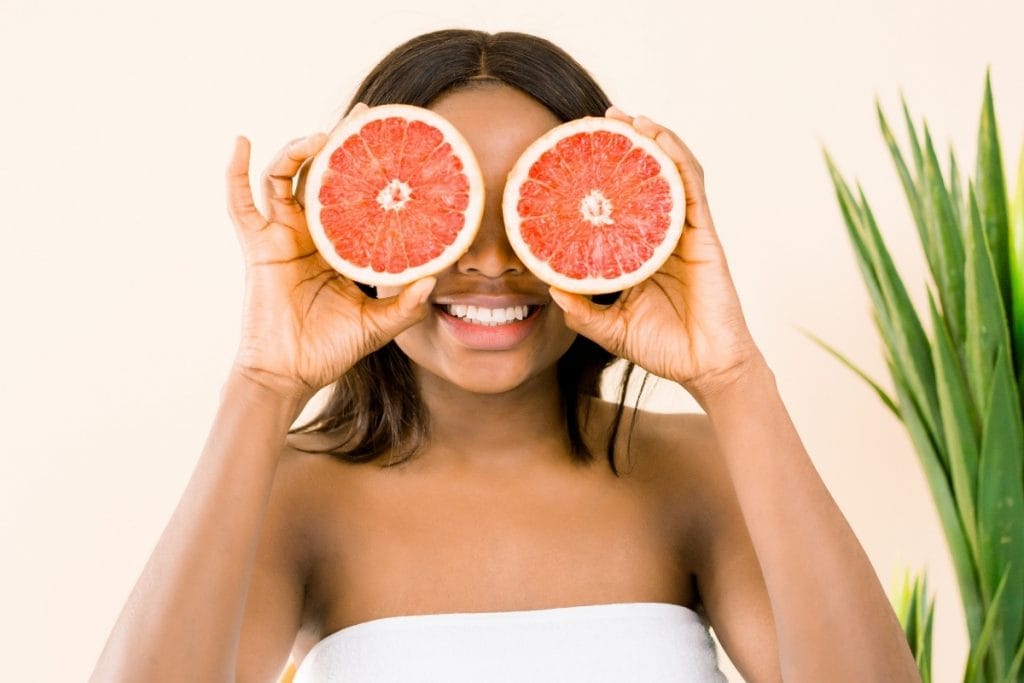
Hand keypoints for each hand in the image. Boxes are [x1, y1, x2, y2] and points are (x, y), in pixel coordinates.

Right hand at [225, 104, 435, 399]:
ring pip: (285, 178)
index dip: (368, 166)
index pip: (355, 194)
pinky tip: (243, 142)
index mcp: (341, 245)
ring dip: (298, 151)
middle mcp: (311, 232)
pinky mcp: (258, 245)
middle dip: (339, 142)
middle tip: (364, 117)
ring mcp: (282, 234)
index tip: (391, 138)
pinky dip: (237, 171)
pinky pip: (241, 202)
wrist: (291, 373)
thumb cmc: (331, 349)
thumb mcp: (379, 324)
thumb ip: (406, 304)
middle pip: (321, 174)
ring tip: (321, 135)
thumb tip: (434, 280)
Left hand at [548, 107, 763, 400]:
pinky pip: (691, 187)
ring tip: (628, 117)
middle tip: (600, 120)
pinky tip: (658, 137)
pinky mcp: (705, 236)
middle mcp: (663, 237)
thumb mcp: (610, 329)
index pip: (622, 205)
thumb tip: (550, 288)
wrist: (704, 368)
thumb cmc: (664, 348)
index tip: (576, 156)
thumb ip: (582, 311)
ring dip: (653, 139)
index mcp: (641, 254)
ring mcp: (686, 233)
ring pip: (671, 173)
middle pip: (647, 180)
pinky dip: (677, 156)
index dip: (604, 179)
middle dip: (627, 145)